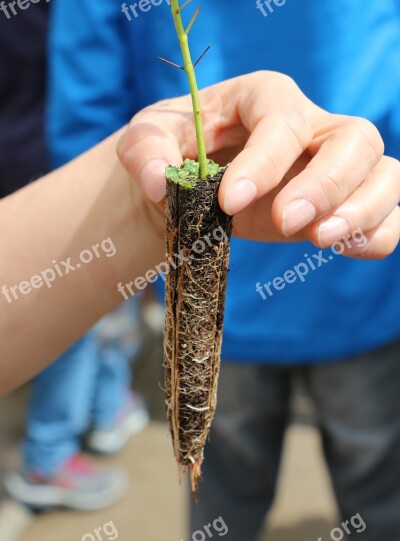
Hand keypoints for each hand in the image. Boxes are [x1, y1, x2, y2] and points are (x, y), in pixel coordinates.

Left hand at [117, 71, 399, 258]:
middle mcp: (313, 126)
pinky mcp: (341, 204)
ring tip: (320, 240)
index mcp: (265, 99)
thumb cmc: (176, 152)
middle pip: (355, 139)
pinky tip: (344, 249)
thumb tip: (157, 183)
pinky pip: (387, 214)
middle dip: (326, 184)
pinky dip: (377, 233)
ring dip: (362, 210)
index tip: (229, 201)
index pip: (284, 119)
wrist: (195, 184)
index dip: (264, 160)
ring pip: (384, 174)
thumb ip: (144, 153)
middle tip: (287, 223)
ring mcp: (335, 166)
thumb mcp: (146, 142)